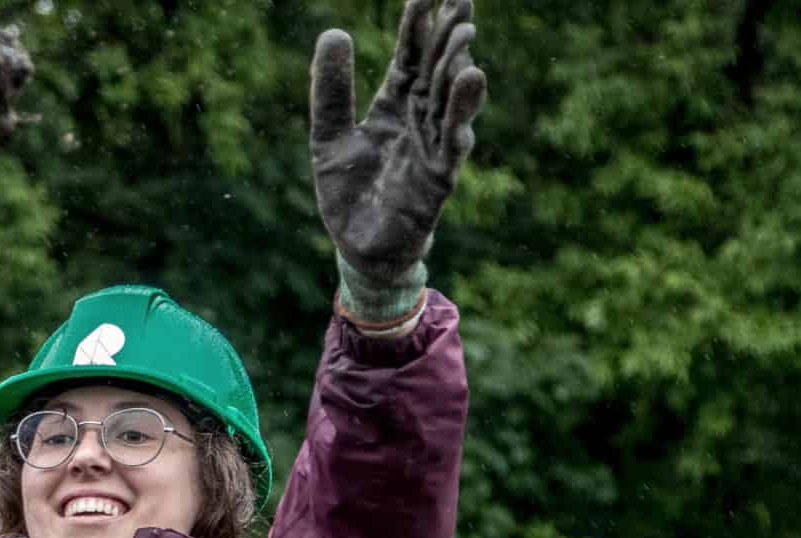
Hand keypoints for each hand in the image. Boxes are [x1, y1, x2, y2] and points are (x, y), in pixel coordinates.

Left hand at [310, 0, 486, 320]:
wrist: (359, 248)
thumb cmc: (349, 193)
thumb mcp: (329, 136)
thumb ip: (331, 90)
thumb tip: (334, 31)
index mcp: (394, 105)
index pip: (410, 56)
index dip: (417, 24)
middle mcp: (419, 119)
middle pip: (436, 68)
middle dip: (447, 33)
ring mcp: (432, 145)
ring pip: (448, 98)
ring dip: (456, 64)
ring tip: (463, 31)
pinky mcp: (439, 176)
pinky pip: (453, 138)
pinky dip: (461, 109)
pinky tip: (471, 78)